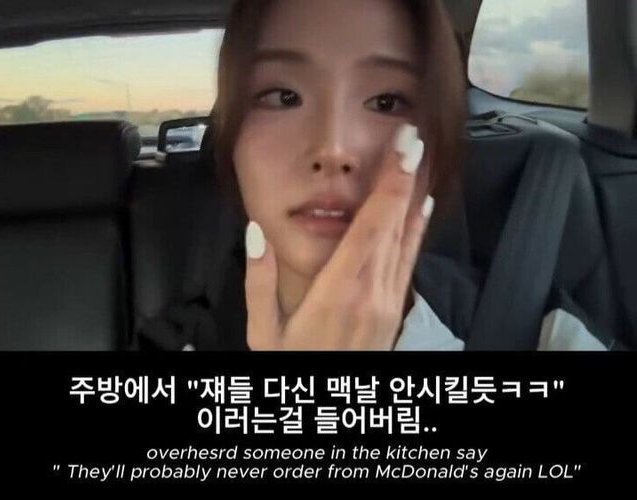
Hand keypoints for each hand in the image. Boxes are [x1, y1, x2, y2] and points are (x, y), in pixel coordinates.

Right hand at [244, 124, 434, 350]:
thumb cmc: (293, 366)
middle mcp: (371, 292)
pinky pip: (409, 262)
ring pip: (406, 240)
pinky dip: (417, 231)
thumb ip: (258, 280)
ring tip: (420, 162)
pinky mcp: (394, 310)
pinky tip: (421, 211)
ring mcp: (388, 302)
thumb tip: (255, 232)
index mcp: (337, 291)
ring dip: (413, 198)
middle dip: (405, 178)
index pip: (370, 226)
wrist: (331, 407)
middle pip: (394, 224)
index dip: (389, 184)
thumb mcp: (263, 331)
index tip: (403, 149)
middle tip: (413, 138)